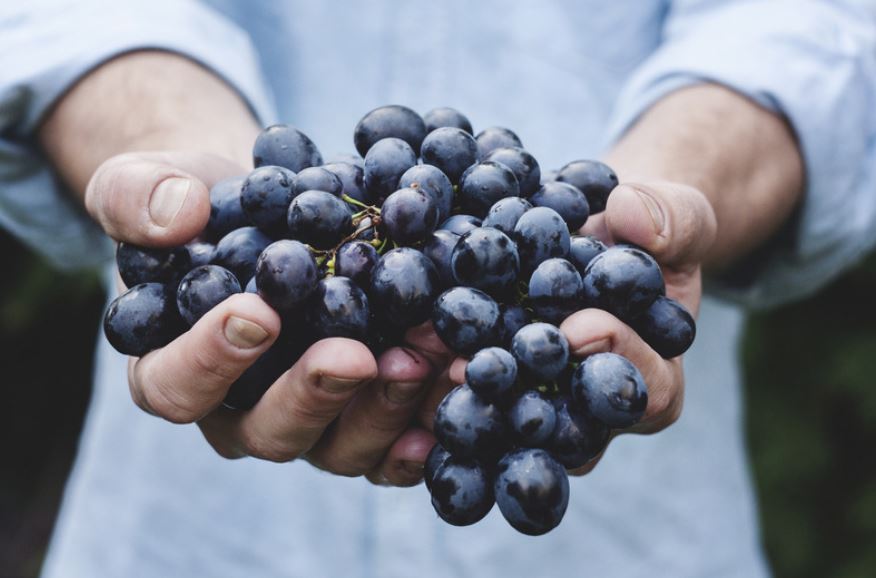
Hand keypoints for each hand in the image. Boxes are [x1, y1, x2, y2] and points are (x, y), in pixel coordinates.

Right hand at [88, 150, 450, 484]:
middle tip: (355, 355)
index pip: (176, 386)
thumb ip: (137, 197)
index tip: (257, 313)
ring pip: (341, 446)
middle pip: (269, 431)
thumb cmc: (201, 205)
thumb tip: (176, 215)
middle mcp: (241, 411)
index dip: (210, 361)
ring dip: (386, 408)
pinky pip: (393, 443)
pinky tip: (456, 389)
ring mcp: (309, 420)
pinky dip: (427, 424)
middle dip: (314, 395)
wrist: (269, 210)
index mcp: (173, 368)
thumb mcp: (148, 182)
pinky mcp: (363, 414)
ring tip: (426, 357)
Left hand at [445, 180, 716, 472]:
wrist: (597, 235)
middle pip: (563, 425)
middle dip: (522, 393)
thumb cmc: (646, 233)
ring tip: (425, 357)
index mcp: (653, 380)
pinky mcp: (492, 386)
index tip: (580, 326)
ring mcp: (538, 405)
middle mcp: (591, 412)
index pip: (645, 390)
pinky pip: (465, 392)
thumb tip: (631, 215)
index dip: (616, 359)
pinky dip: (432, 371)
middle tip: (479, 366)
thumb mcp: (677, 216)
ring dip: (463, 393)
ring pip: (505, 419)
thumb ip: (672, 219)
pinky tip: (399, 347)